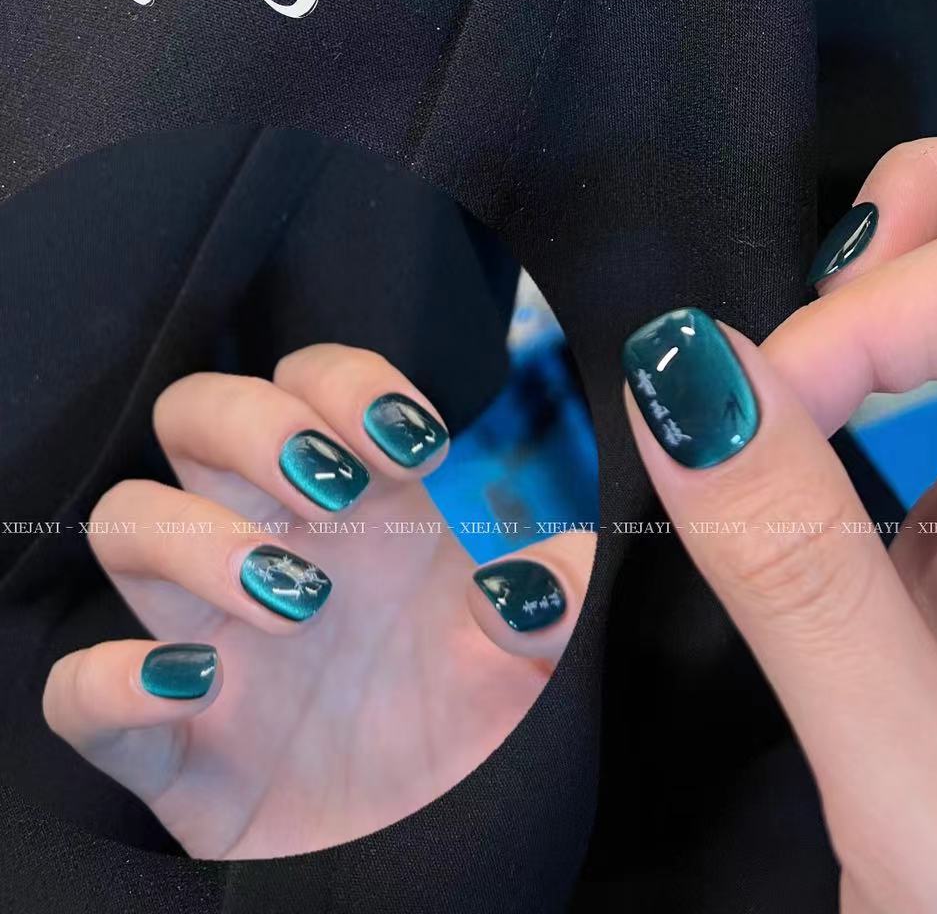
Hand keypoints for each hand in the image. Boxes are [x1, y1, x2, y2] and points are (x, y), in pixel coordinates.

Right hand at [42, 344, 593, 858]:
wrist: (445, 852)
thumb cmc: (489, 733)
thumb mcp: (548, 655)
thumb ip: (563, 594)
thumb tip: (526, 578)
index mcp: (364, 508)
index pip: (311, 380)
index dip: (345, 383)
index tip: (418, 445)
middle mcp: (276, 548)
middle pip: (196, 414)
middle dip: (253, 425)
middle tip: (334, 492)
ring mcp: (212, 638)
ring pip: (127, 520)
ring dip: (195, 540)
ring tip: (297, 603)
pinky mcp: (171, 746)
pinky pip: (77, 692)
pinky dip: (109, 681)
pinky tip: (201, 686)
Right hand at [623, 139, 936, 912]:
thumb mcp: (920, 801)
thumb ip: (801, 583)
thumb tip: (690, 378)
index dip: (864, 318)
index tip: (737, 415)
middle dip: (923, 219)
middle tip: (801, 330)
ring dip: (902, 269)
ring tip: (802, 363)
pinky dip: (876, 346)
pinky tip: (813, 410)